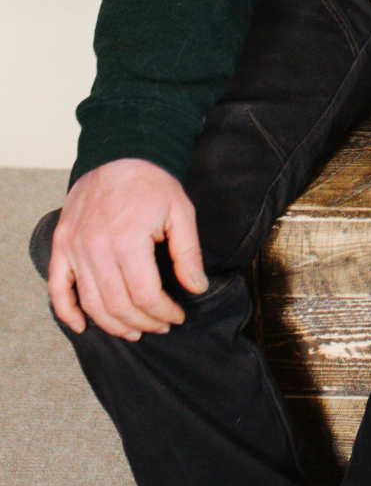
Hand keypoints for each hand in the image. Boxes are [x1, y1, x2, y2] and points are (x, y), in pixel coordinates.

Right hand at [49, 158, 208, 339]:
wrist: (119, 155)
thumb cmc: (152, 183)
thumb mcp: (181, 213)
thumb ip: (188, 253)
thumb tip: (197, 287)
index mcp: (128, 241)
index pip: (145, 295)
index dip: (163, 311)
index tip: (176, 314)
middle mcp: (96, 249)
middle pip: (118, 305)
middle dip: (143, 322)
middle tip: (160, 325)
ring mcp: (74, 249)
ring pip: (90, 303)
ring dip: (112, 324)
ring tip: (133, 331)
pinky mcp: (61, 247)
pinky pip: (57, 289)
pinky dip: (67, 312)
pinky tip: (84, 325)